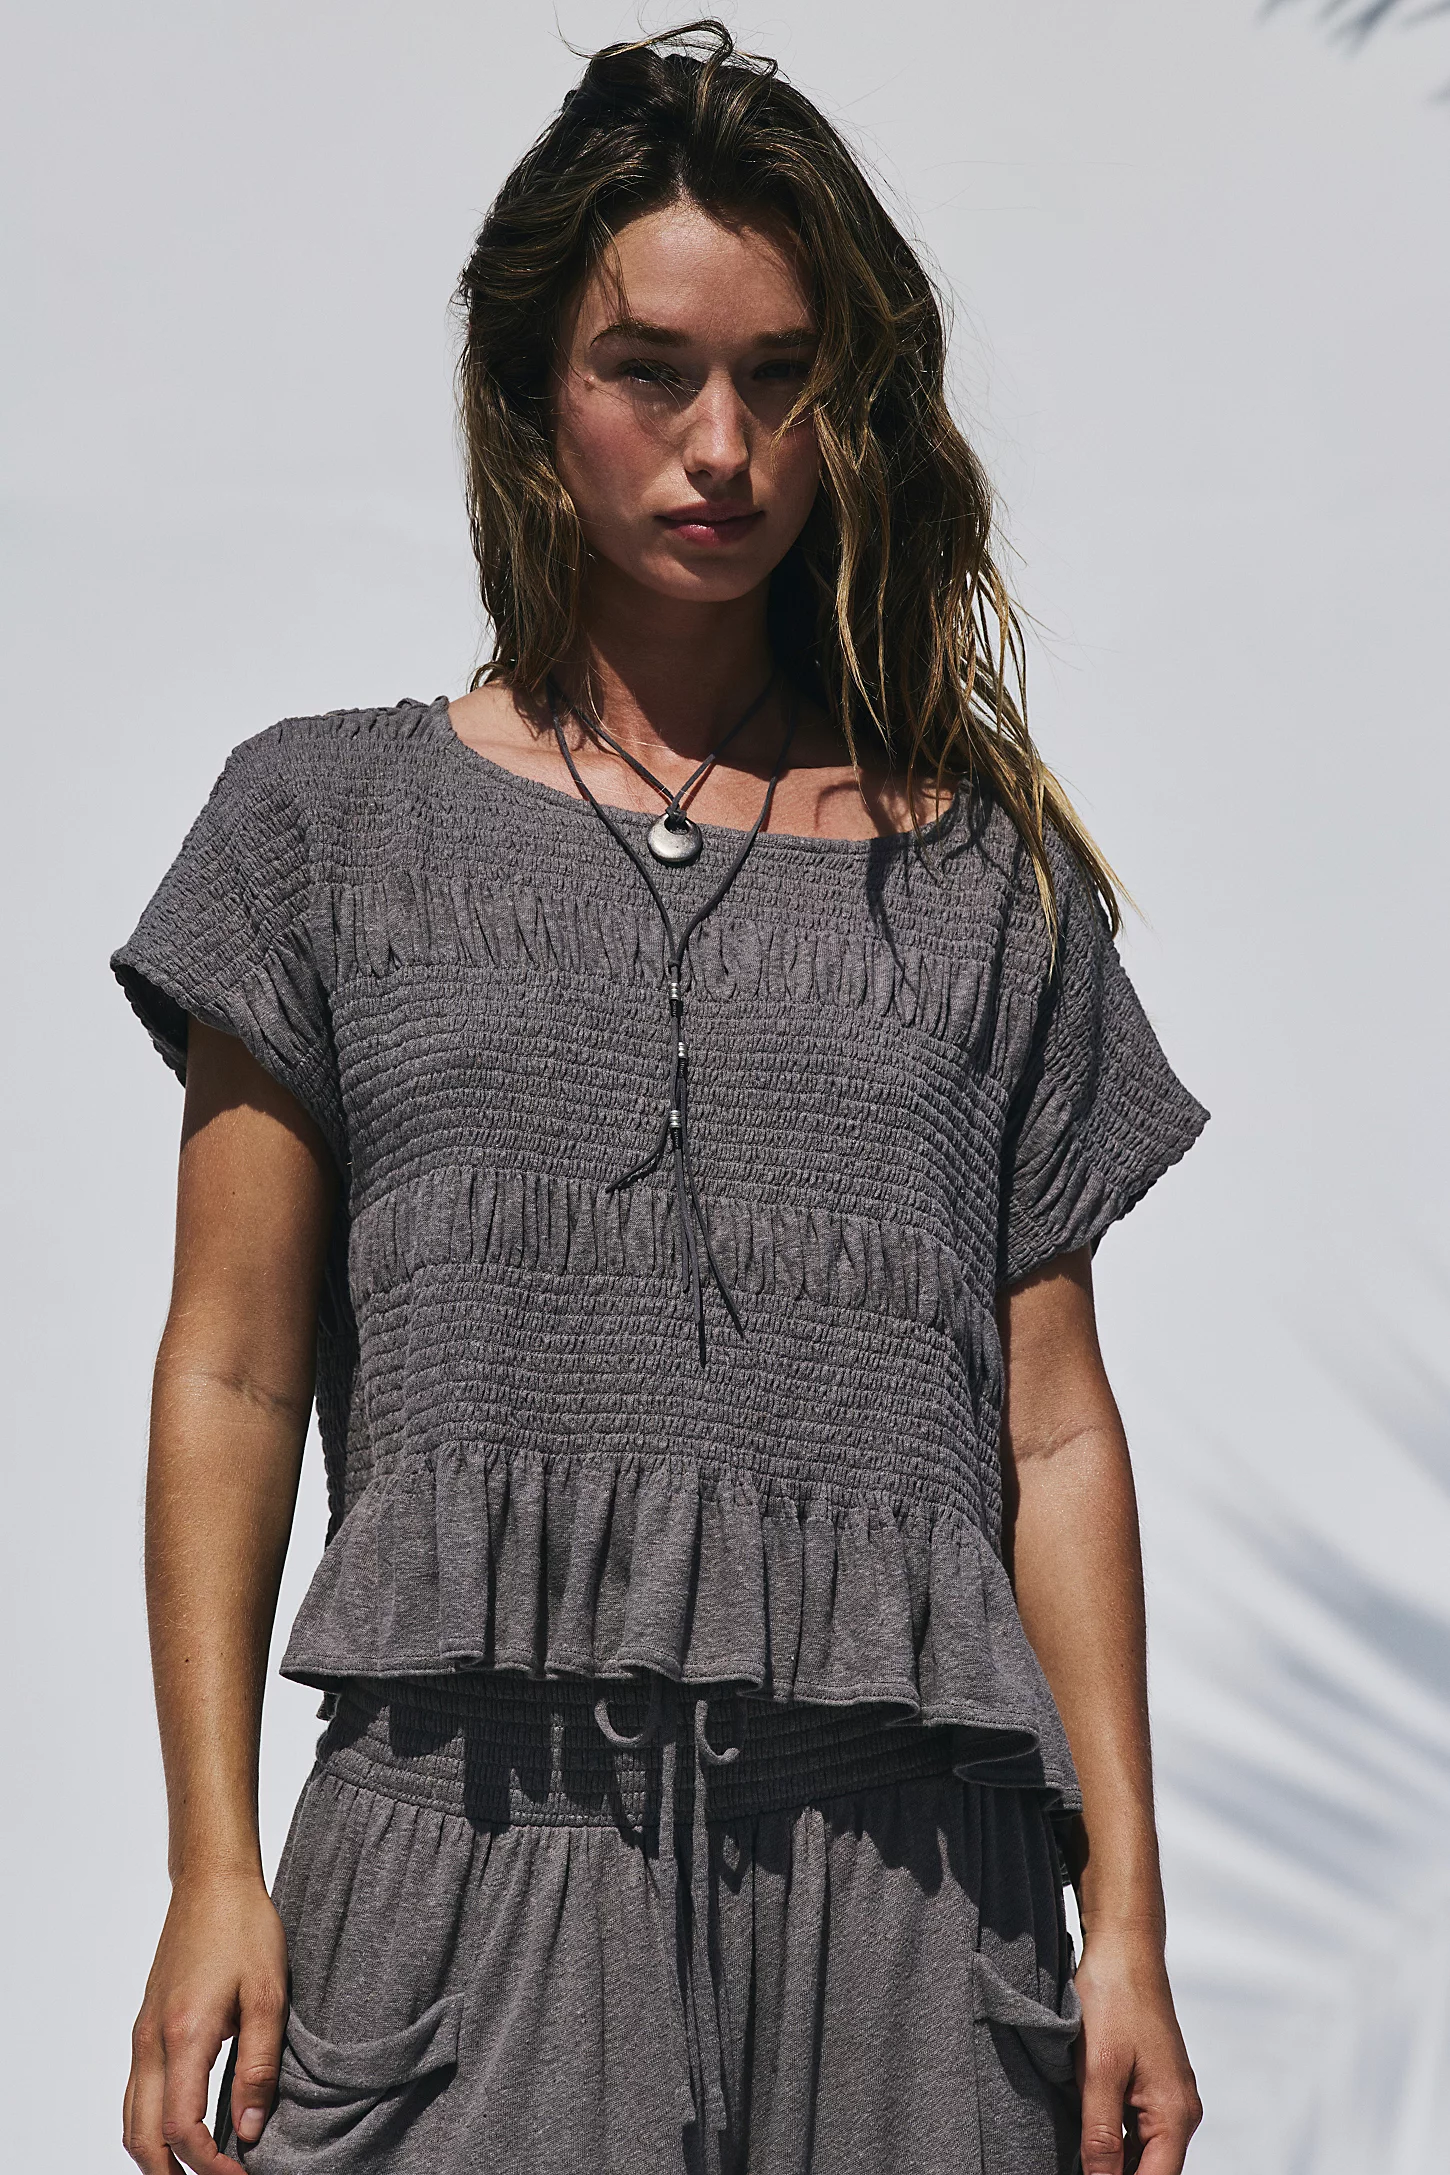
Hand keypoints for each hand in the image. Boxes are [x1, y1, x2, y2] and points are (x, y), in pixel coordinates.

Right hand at [123, 1869, 288, 2173]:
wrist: (212, 1882)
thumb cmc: (245, 1928)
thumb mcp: (269, 1994)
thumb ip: (259, 2066)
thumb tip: (248, 2130)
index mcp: (184, 2036)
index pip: (182, 2130)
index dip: (210, 2166)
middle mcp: (152, 2042)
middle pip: (142, 2138)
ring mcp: (143, 2034)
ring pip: (131, 2120)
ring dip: (156, 2156)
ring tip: (196, 2170)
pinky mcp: (146, 2026)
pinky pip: (136, 2093)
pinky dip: (150, 2126)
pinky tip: (181, 2130)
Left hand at [1073, 1924, 1201, 2174]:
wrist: (1123, 1947)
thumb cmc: (1115, 1999)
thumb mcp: (1099, 2071)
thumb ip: (1099, 2134)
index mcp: (1175, 2115)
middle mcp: (1179, 2112)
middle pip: (1149, 2170)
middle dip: (1112, 2174)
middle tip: (1070, 2163)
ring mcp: (1166, 2098)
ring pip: (1139, 2152)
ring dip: (1109, 2159)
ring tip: (1072, 2154)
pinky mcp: (1150, 2083)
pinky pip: (1133, 2127)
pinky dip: (1110, 2137)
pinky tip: (1083, 2135)